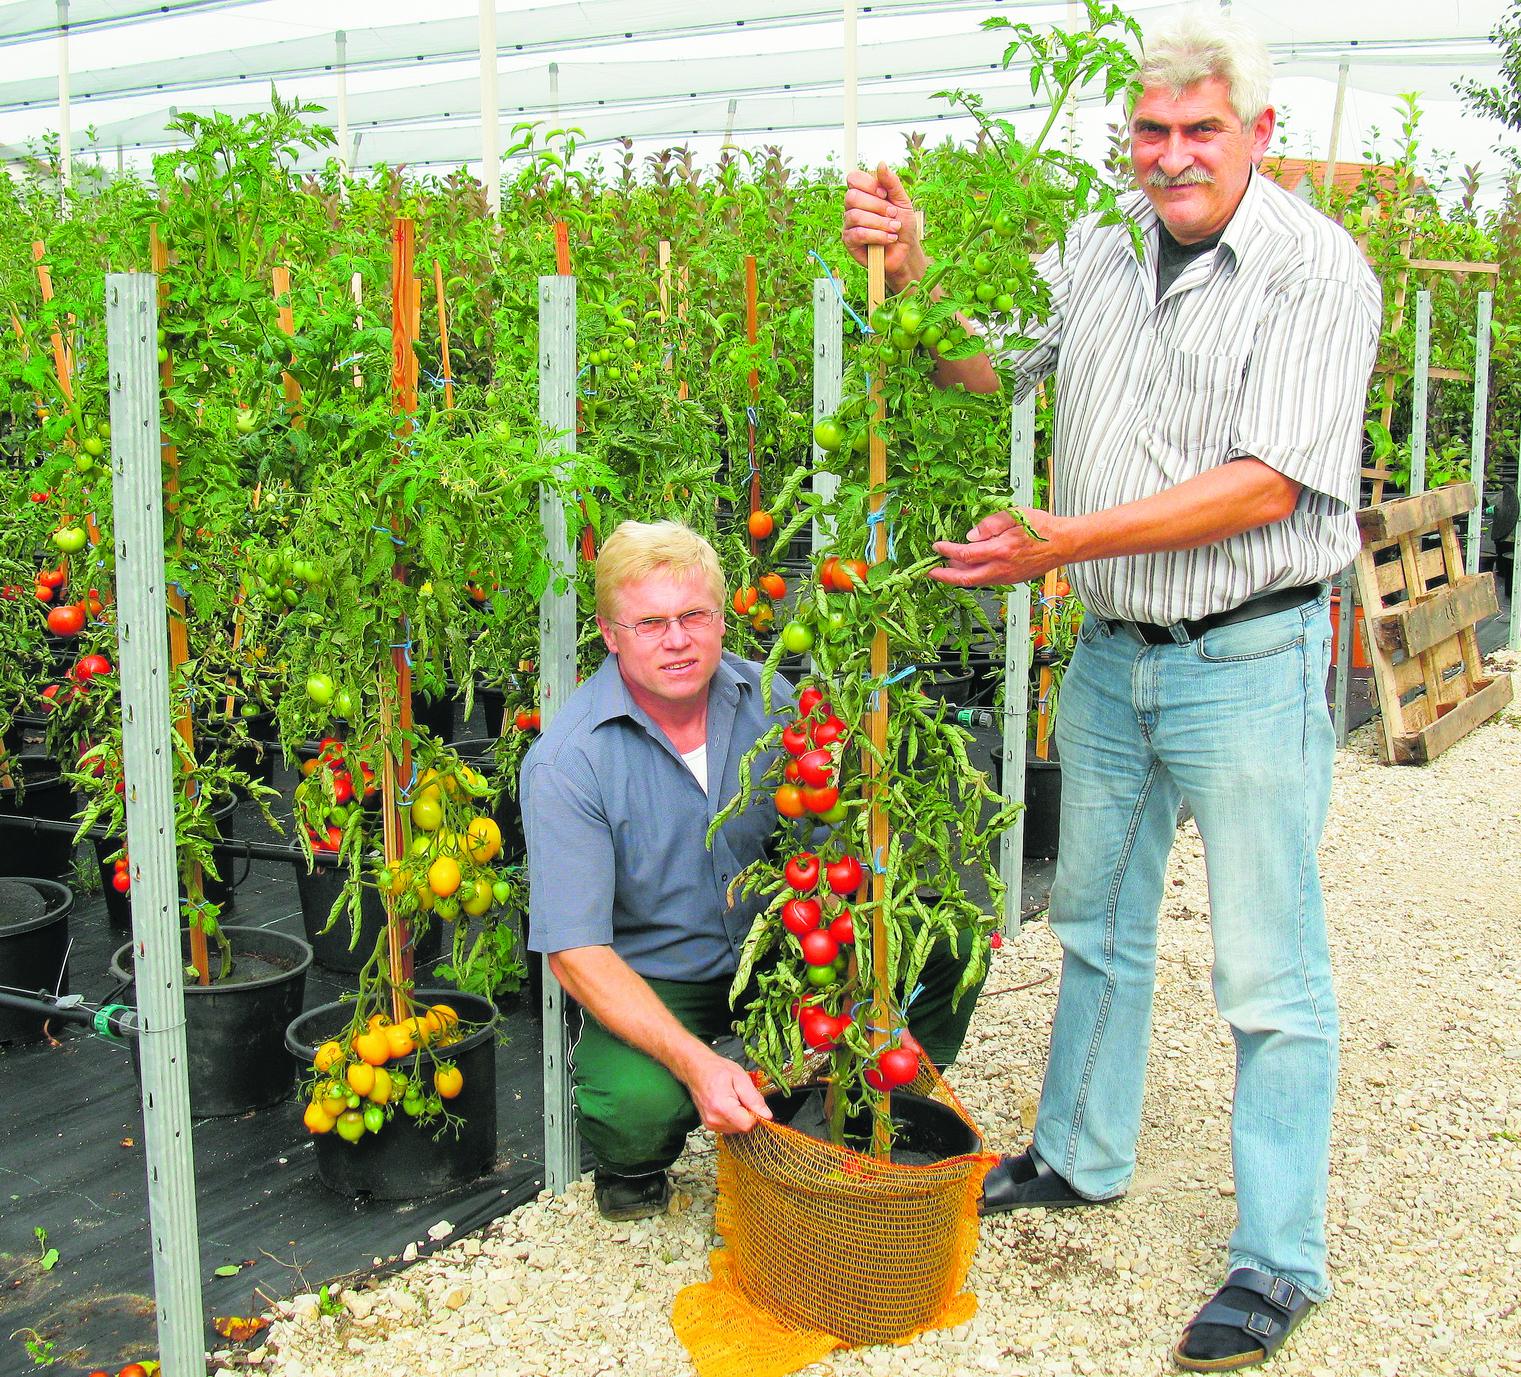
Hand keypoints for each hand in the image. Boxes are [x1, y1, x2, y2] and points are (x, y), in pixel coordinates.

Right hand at [685, 1050, 774, 1135]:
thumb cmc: (716, 1069)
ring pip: (737, 1128)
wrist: (696, 1068)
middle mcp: (714, 1119)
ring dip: (740, 1115)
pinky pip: (729, 1127)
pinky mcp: (709, 1125)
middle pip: (743, 1127)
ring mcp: (710, 1124)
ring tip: (732, 1098)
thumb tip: (767, 1115)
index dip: (755, 1113)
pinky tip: (727, 1104)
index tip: (753, 1102)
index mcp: (722, 1107)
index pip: (748, 1124)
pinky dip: (732, 1117)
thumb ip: (754, 1098)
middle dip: (747, 1113)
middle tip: (740, 1096)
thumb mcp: (740, 1077)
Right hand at [842, 162, 926, 291]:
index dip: (869, 185)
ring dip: (879, 223)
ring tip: (894, 229)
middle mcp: (852, 207)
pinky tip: (888, 239)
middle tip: (893, 214)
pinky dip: (876, 235)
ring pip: (855, 216)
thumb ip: (891, 183)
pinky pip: (857, 234)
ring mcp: (849, 225)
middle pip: (852, 196)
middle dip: (877, 206)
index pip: (853, 179)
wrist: (906, 252)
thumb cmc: (903, 226)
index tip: (885, 195)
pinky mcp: (850, 242)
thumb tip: (880, 164)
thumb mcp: (902, 201)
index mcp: (863, 194)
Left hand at [929, 508, 1070, 587]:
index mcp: (1001, 550)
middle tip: (929, 571)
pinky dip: (971, 576)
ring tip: (944, 567)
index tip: (937, 546)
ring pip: (974, 582)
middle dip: (944, 576)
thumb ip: (990, 524)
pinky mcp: (1010, 580)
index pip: (966, 554)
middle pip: (965, 578)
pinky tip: (965, 569)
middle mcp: (1002, 568)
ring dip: (957, 576)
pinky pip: (985, 580)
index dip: (947, 551)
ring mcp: (1006, 577)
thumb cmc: (1042, 528)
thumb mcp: (1015, 515)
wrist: (1064, 544)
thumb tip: (970, 535)